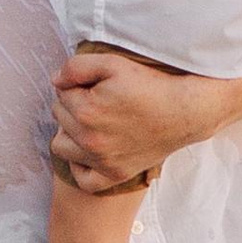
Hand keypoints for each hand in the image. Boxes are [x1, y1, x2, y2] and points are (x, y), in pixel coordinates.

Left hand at [51, 46, 228, 190]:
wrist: (186, 111)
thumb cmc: (151, 85)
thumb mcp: (113, 63)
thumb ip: (76, 67)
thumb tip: (55, 81)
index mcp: (86, 111)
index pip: (60, 93)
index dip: (77, 84)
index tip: (98, 85)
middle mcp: (90, 140)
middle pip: (59, 117)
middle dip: (73, 104)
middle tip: (100, 100)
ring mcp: (102, 161)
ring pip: (61, 146)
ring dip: (70, 133)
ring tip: (91, 122)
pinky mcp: (115, 174)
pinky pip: (82, 179)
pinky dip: (82, 165)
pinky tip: (91, 150)